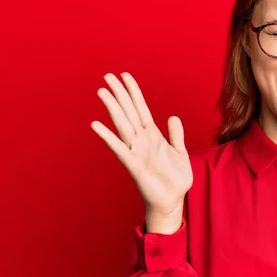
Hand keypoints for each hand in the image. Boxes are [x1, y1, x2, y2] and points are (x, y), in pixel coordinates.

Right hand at [91, 72, 192, 224]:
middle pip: (129, 111)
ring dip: (112, 108)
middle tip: (107, 75)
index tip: (125, 75)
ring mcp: (136, 151)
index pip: (141, 108)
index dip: (134, 92)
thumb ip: (175, 134)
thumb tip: (172, 117)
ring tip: (102, 91)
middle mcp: (142, 140)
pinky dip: (108, 136)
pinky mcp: (133, 165)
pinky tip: (96, 125)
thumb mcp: (180, 152)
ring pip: (122, 124)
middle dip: (119, 94)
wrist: (173, 200)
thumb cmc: (175, 178)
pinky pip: (119, 148)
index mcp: (153, 135)